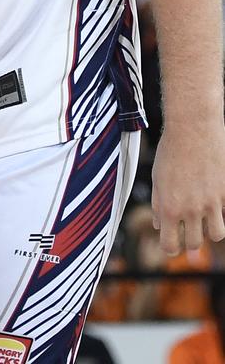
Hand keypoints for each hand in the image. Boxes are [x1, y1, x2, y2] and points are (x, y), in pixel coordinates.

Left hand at [151, 122, 224, 254]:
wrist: (193, 128)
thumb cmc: (172, 150)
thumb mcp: (157, 178)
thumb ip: (158, 204)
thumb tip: (160, 225)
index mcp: (170, 208)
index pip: (171, 245)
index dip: (170, 247)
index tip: (172, 243)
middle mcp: (192, 209)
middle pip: (195, 243)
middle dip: (191, 239)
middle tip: (188, 227)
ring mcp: (212, 202)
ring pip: (216, 235)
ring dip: (209, 229)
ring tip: (203, 217)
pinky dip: (220, 210)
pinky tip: (213, 197)